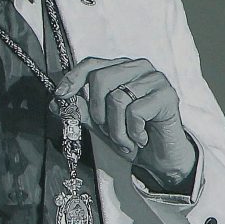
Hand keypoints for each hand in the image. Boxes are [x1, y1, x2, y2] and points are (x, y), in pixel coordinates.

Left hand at [54, 56, 198, 191]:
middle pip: (101, 78)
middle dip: (97, 111)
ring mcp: (156, 80)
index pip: (93, 64)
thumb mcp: (100, 124)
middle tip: (106, 130)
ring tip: (125, 140)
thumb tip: (57, 102)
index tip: (61, 96)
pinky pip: (135, 111)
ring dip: (116, 128)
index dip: (74, 78)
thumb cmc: (132, 137)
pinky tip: (141, 138)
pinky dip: (133, 132)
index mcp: (122, 69)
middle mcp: (140, 68)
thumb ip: (82, 110)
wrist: (160, 159)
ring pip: (117, 98)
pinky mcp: (167, 96)